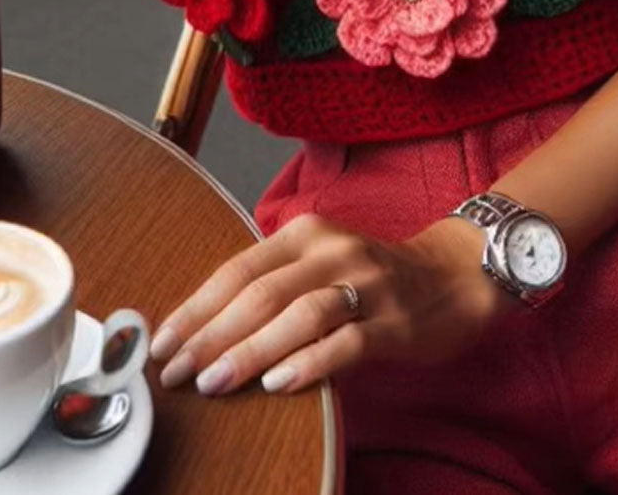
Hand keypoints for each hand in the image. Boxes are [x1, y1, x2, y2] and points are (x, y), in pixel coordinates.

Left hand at [149, 213, 518, 396]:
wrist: (455, 274)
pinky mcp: (394, 320)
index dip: (197, 308)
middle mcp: (331, 250)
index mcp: (304, 233)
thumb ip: (274, 286)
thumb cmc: (374, 277)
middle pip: (260, 293)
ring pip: (297, 314)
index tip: (162, 344)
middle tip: (176, 372)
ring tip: (215, 383)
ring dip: (249, 351)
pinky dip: (308, 362)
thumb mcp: (319, 264)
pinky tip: (278, 382)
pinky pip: (345, 342)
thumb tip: (208, 332)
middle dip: (211, 335)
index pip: (238, 269)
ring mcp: (365, 283)